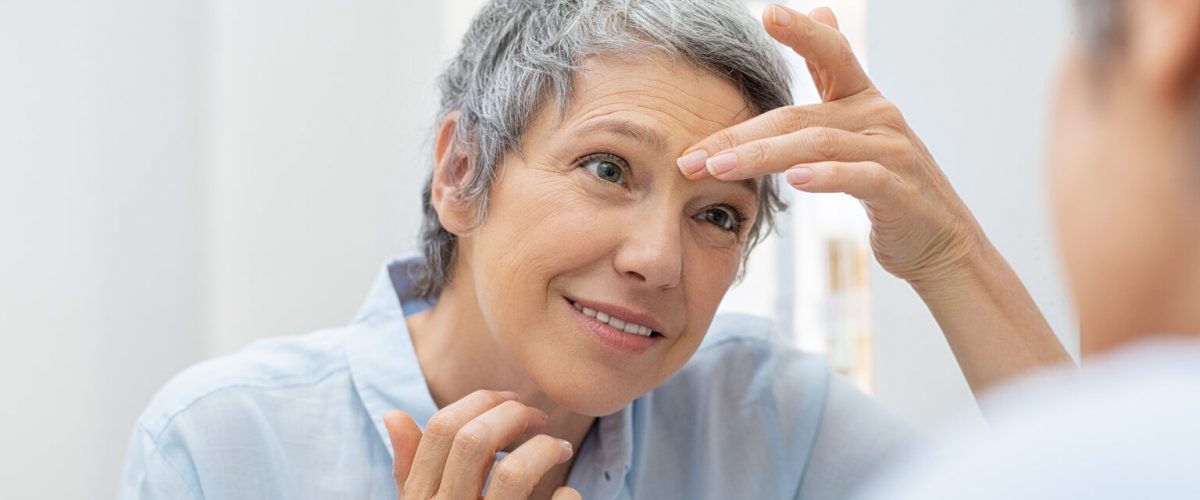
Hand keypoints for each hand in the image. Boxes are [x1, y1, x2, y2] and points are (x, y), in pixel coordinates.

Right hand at [384, 390, 581, 499]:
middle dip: (513, 415)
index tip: (511, 401)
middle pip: (474, 441)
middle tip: (539, 419)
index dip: (479, 402)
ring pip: (514, 473)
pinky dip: (567, 496)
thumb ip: (410, 470)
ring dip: (546, 448)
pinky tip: (565, 496)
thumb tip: (394, 415)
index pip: (439, 430)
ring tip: (560, 449)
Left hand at [678, 4, 979, 286]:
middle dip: (739, 135)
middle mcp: (879, 116)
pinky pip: (858, 178)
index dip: (802, 34)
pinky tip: (795, 181)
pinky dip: (826, 178)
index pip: (832, 55)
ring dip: (761, 157)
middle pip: (798, 116)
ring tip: (718, 169)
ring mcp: (892, 152)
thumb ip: (835, 76)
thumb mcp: (860, 126)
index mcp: (863, 99)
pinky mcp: (899, 191)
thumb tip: (822, 11)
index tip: (768, 14)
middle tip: (692, 156)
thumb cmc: (888, 186)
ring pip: (817, 145)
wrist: (940, 242)